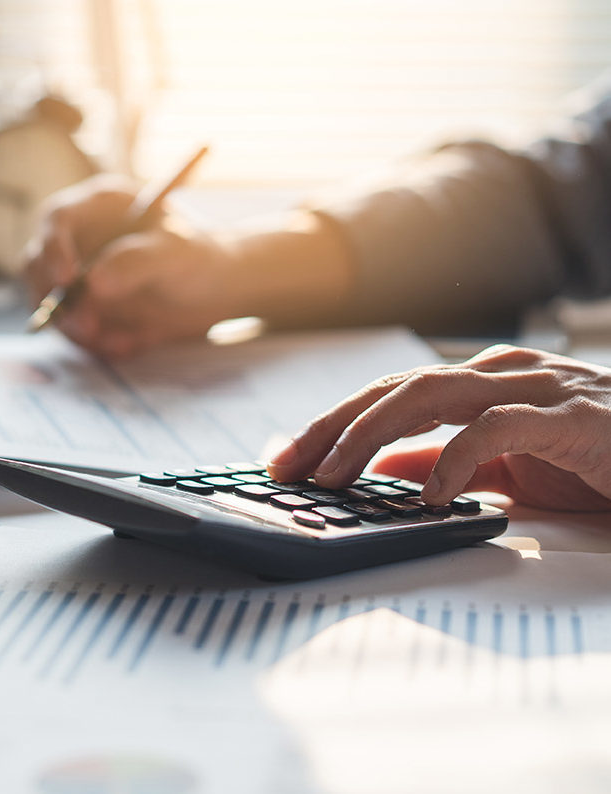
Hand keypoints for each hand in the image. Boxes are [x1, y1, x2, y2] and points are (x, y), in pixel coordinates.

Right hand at [23, 174, 241, 356]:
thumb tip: (93, 283)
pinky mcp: (83, 307)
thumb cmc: (198, 259)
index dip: (54, 249)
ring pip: (50, 303)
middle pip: (38, 265)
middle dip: (57, 300)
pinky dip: (94, 343)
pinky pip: (72, 329)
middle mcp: (79, 238)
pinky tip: (129, 344)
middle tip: (88, 327)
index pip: (57, 219)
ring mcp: (76, 274)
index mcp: (98, 207)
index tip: (68, 282)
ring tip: (120, 342)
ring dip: (76, 329)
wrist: (215, 293)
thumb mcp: (176, 255)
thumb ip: (137, 262)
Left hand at [268, 344, 610, 510]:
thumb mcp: (505, 466)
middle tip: (288, 466)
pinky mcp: (569, 417)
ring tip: (334, 475)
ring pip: (430, 394)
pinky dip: (455, 458)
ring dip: (370, 435)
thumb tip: (386, 470)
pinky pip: (497, 428)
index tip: (287, 457)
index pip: (388, 395)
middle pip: (393, 390)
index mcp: (479, 382)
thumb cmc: (596, 458)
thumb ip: (448, 462)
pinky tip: (429, 495)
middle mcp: (497, 373)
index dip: (333, 423)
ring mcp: (533, 387)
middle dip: (333, 427)